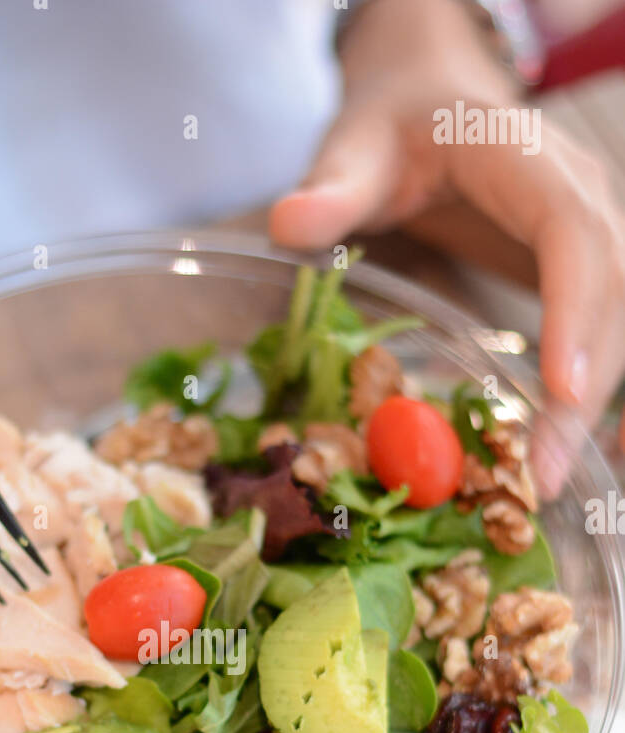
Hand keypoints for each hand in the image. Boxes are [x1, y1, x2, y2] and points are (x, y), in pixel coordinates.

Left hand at [269, 0, 624, 456]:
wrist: (433, 99)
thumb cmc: (396, 124)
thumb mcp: (356, 144)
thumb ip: (332, 184)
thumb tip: (288, 223)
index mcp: (528, 159)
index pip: (572, 232)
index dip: (574, 309)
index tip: (559, 386)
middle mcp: (579, 196)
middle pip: (609, 293)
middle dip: (582, 387)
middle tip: (541, 477)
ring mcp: (590, 235)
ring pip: (615, 324)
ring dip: (584, 406)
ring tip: (541, 484)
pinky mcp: (582, 274)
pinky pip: (596, 335)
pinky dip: (574, 396)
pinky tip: (540, 454)